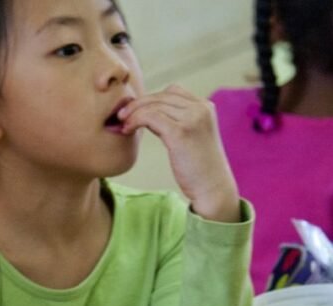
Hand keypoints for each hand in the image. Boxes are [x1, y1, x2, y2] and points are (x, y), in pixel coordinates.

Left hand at [118, 85, 240, 222]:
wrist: (212, 187)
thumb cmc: (197, 166)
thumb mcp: (189, 136)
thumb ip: (174, 120)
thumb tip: (145, 112)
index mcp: (205, 106)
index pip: (172, 91)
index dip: (150, 99)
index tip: (134, 111)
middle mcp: (201, 108)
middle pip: (161, 96)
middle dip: (138, 104)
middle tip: (121, 116)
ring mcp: (192, 118)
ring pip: (153, 105)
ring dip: (133, 113)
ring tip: (123, 126)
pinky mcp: (181, 132)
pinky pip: (150, 117)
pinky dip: (135, 120)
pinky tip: (127, 130)